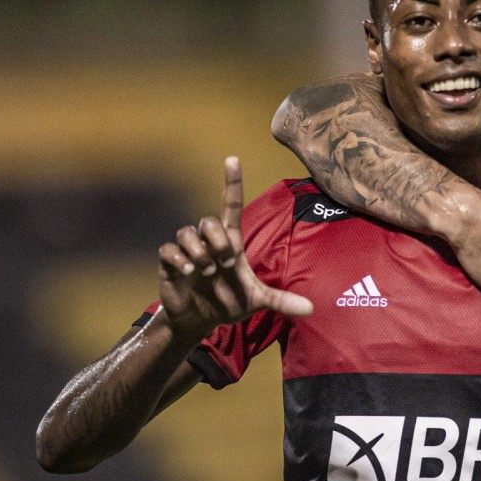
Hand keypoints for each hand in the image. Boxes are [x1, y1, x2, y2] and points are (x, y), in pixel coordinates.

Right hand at [157, 156, 312, 339]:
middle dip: (216, 241)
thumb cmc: (229, 303)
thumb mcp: (258, 301)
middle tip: (222, 264)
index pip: (231, 204)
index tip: (232, 159)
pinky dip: (178, 259)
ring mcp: (188, 251)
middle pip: (208, 220)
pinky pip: (168, 249)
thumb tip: (311, 309)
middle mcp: (209, 242)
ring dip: (198, 253)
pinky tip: (187, 273)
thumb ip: (282, 301)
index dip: (232, 182)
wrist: (200, 320)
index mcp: (230, 243)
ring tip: (205, 272)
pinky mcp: (170, 263)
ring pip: (186, 232)